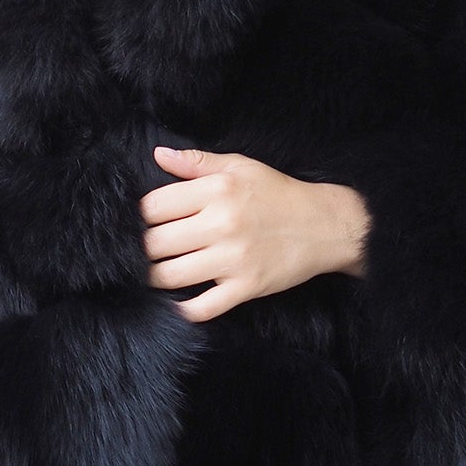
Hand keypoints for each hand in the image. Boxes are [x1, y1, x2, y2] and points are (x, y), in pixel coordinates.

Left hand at [139, 144, 369, 321]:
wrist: (324, 225)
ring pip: (170, 276)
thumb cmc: (278, 194)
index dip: (140, 216)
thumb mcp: (240, 167)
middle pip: (155, 244)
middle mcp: (222, 224)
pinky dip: (183, 310)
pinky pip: (203, 307)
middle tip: (146, 251)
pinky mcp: (246, 287)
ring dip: (155, 277)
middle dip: (144, 249)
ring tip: (155, 272)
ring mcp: (233, 259)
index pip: (153, 206)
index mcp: (217, 191)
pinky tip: (175, 303)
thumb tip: (158, 155)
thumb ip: (197, 162)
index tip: (143, 223)